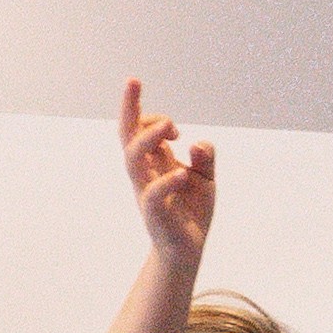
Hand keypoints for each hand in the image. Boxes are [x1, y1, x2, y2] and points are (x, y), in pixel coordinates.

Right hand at [120, 79, 214, 262]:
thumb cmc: (191, 211)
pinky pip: (153, 195)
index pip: (137, 128)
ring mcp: (147, 192)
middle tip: (133, 81)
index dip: (141, 109)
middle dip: (128, 107)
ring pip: (133, 160)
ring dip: (148, 138)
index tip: (173, 125)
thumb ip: (205, 157)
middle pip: (126, 136)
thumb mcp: (205, 177)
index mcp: (153, 161)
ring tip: (171, 127)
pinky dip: (167, 181)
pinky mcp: (155, 215)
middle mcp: (145, 173)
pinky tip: (184, 174)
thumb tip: (198, 143)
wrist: (187, 251)